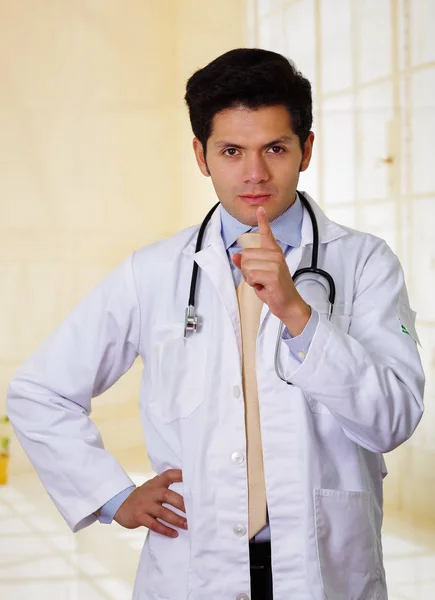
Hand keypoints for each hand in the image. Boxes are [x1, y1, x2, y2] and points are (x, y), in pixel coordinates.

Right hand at [113, 469, 186, 537]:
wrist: (121, 504)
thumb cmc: (143, 497)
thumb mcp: (153, 487)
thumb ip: (166, 488)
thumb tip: (189, 494)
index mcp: (156, 483)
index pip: (169, 475)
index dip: (180, 475)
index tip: (191, 477)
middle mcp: (151, 492)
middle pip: (168, 496)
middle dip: (182, 504)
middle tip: (193, 512)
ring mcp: (144, 504)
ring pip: (163, 512)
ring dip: (176, 520)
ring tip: (186, 525)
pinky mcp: (139, 516)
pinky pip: (154, 525)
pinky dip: (165, 530)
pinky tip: (174, 534)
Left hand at [232, 206, 310, 335]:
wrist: (288, 304)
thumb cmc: (274, 289)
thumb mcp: (257, 275)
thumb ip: (246, 264)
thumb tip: (235, 256)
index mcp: (273, 252)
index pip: (267, 234)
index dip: (262, 221)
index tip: (260, 210)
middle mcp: (275, 255)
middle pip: (245, 256)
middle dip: (247, 271)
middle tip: (260, 279)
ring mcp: (275, 264)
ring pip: (247, 266)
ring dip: (250, 279)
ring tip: (262, 283)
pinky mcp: (273, 275)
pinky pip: (251, 275)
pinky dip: (254, 284)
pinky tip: (264, 287)